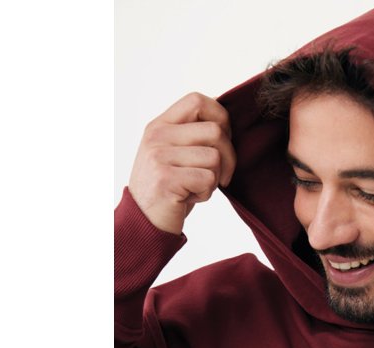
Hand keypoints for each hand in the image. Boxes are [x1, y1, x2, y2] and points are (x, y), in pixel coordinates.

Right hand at [128, 92, 236, 234]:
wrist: (144, 220)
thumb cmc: (169, 188)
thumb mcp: (175, 153)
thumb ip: (193, 135)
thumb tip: (226, 123)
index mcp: (161, 125)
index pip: (198, 101)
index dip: (221, 118)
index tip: (224, 141)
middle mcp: (158, 136)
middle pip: (215, 131)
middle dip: (229, 157)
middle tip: (221, 175)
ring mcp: (160, 156)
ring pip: (214, 158)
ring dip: (215, 179)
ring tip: (197, 187)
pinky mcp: (166, 179)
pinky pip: (208, 179)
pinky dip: (206, 193)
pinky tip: (190, 197)